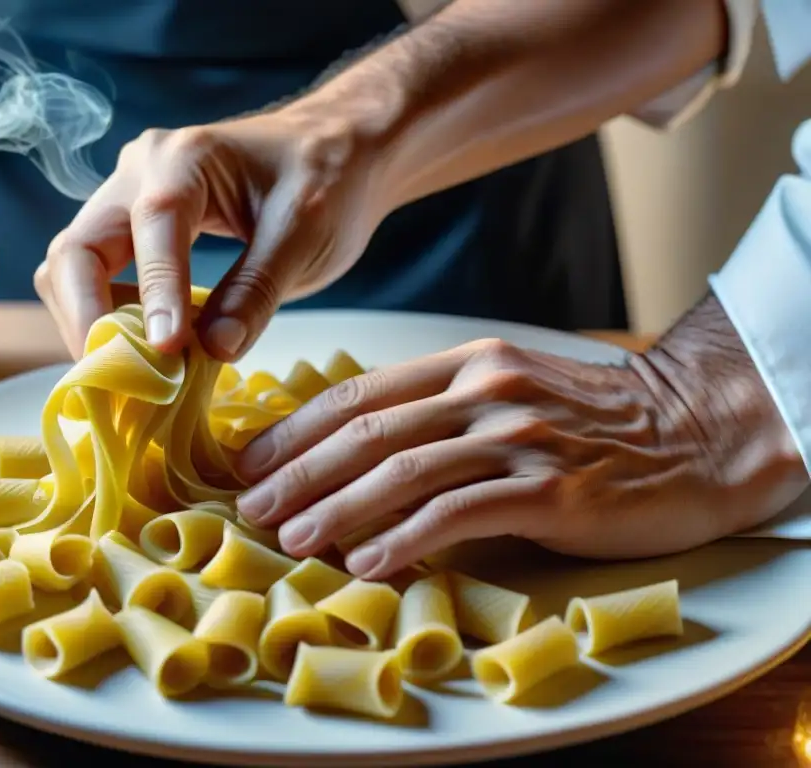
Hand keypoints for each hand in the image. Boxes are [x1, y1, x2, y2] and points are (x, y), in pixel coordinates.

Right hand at [34, 107, 391, 360]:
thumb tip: (213, 350)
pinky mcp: (134, 230)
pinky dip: (106, 319)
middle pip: (77, 249)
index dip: (156, 294)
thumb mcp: (305, 234)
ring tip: (129, 376)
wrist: (336, 152)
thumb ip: (257, 289)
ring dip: (90, 323)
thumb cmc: (328, 181)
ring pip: (73, 266)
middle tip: (118, 379)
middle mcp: (139, 173)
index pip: (153, 227)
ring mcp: (128, 199)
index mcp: (185, 159)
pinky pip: (96, 277)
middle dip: (88, 318)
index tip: (166, 354)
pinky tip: (138, 355)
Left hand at [235, 298, 808, 579]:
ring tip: (291, 540)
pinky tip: (367, 563)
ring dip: (336, 509)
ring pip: (402, 472)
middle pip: (368, 432)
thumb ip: (440, 408)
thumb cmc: (591, 420)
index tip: (251, 461)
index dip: (297, 429)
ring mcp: (518, 437)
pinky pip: (457, 514)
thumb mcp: (510, 388)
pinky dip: (403, 539)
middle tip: (250, 507)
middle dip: (299, 472)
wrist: (693, 431)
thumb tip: (357, 446)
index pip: (361, 394)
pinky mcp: (549, 489)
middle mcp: (486, 391)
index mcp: (467, 363)